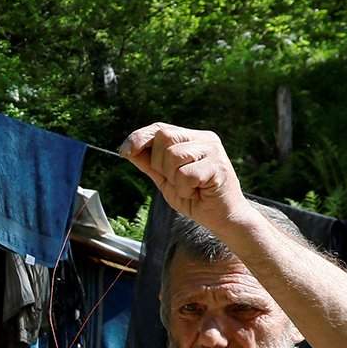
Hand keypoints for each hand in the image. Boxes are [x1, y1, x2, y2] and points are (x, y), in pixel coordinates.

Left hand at [119, 122, 253, 236]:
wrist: (222, 219)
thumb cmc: (195, 199)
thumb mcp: (166, 179)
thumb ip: (150, 164)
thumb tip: (127, 149)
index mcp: (192, 138)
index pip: (160, 128)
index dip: (139, 137)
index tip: (124, 152)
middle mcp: (204, 139)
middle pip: (164, 137)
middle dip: (159, 163)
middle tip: (176, 180)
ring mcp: (213, 150)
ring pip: (173, 155)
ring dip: (174, 178)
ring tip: (189, 187)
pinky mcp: (218, 166)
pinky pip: (185, 174)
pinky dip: (185, 189)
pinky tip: (197, 192)